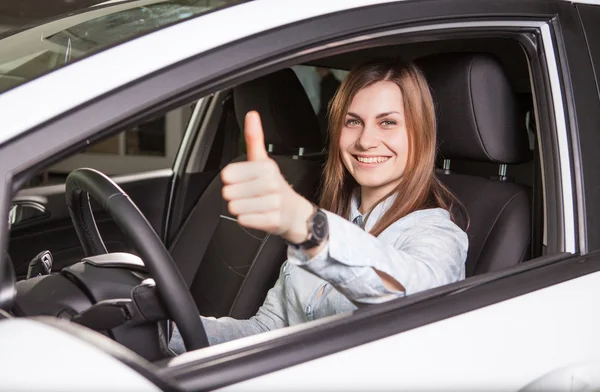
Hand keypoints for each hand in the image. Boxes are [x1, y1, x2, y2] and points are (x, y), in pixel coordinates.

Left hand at [221, 111, 314, 243]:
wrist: (296, 213)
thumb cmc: (275, 187)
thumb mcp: (263, 161)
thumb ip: (254, 138)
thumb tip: (252, 115)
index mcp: (266, 167)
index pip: (227, 175)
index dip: (231, 180)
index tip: (244, 180)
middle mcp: (271, 184)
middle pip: (229, 192)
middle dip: (236, 195)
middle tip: (250, 195)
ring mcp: (273, 203)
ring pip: (235, 208)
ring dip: (241, 208)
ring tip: (255, 204)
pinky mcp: (272, 220)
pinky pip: (244, 220)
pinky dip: (248, 219)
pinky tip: (258, 214)